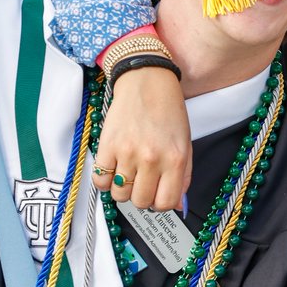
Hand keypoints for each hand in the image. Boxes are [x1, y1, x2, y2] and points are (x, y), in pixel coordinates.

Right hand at [91, 67, 191, 211]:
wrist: (147, 82)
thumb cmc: (169, 112)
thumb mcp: (185, 144)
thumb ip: (183, 176)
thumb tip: (176, 205)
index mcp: (176, 159)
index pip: (166, 203)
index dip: (161, 204)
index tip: (158, 196)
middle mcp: (152, 159)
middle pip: (141, 202)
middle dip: (142, 196)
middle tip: (143, 182)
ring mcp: (127, 153)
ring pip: (119, 195)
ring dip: (123, 189)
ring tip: (128, 173)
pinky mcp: (107, 146)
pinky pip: (100, 180)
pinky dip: (105, 180)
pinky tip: (113, 168)